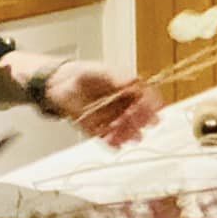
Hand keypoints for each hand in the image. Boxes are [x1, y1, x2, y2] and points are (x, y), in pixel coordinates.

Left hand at [45, 63, 162, 146]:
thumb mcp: (99, 72)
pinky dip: (113, 144)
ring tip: (126, 137)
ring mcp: (115, 120)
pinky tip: (115, 144)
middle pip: (139, 118)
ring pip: (127, 131)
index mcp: (131, 91)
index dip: (152, 105)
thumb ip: (115, 78)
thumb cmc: (84, 76)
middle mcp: (126, 107)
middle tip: (139, 123)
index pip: (148, 99)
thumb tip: (131, 81)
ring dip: (128, 135)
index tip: (154, 109)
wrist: (62, 86)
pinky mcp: (101, 131)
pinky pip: (110, 140)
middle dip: (140, 122)